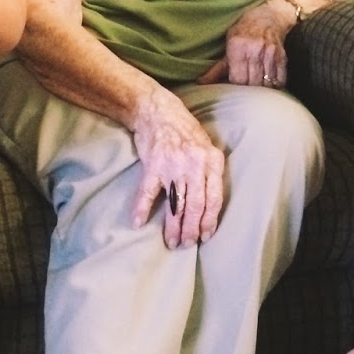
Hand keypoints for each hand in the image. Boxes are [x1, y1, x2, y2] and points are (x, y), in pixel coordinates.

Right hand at [129, 84, 224, 247]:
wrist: (157, 110)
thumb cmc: (183, 130)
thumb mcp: (205, 147)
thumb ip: (209, 171)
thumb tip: (210, 203)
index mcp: (212, 161)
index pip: (215, 199)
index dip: (210, 221)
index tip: (205, 236)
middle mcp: (195, 164)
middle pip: (196, 206)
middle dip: (191, 230)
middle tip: (186, 244)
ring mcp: (173, 165)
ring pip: (176, 204)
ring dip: (173, 226)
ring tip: (171, 241)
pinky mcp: (153, 164)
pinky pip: (147, 192)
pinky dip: (142, 209)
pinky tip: (138, 222)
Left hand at [196, 0, 292, 87]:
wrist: (268, 16)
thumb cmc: (244, 32)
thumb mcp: (228, 45)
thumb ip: (216, 68)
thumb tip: (201, 82)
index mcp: (237, 48)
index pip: (237, 79)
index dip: (235, 87)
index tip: (234, 86)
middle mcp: (254, 50)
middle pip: (252, 83)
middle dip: (248, 90)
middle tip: (245, 89)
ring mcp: (270, 54)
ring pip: (266, 84)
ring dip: (261, 89)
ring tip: (257, 87)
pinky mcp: (282, 57)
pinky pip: (280, 80)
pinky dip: (275, 85)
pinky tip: (269, 83)